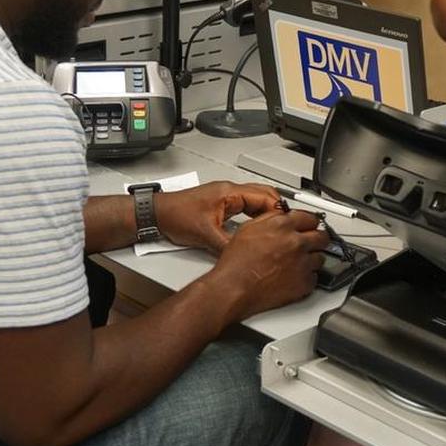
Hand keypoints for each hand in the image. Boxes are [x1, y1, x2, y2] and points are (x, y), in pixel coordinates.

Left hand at [154, 181, 280, 252]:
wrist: (157, 213)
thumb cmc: (176, 216)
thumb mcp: (206, 235)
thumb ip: (229, 245)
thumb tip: (244, 254)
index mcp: (229, 193)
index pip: (264, 197)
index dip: (278, 210)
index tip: (287, 222)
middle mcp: (229, 190)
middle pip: (264, 194)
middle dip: (277, 209)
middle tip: (287, 225)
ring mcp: (225, 195)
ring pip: (255, 198)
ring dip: (267, 210)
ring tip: (276, 226)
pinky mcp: (220, 202)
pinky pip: (245, 204)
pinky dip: (255, 213)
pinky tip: (257, 226)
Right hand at [207, 209, 329, 320]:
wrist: (234, 287)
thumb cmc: (236, 263)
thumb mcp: (248, 229)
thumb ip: (270, 219)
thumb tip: (282, 217)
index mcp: (283, 226)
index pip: (310, 218)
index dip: (309, 222)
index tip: (310, 226)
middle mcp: (296, 242)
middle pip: (322, 236)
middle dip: (316, 239)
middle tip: (311, 242)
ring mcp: (302, 263)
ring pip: (320, 257)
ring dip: (312, 259)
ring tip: (298, 262)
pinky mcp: (304, 283)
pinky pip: (314, 277)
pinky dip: (307, 277)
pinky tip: (294, 276)